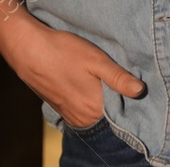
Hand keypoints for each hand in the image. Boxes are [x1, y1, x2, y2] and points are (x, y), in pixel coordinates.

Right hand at [6, 20, 146, 127]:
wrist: (29, 50)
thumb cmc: (63, 52)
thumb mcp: (96, 60)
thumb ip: (118, 78)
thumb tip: (140, 91)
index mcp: (94, 109)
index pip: (123, 111)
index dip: (129, 96)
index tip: (134, 81)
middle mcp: (83, 119)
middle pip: (110, 112)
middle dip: (117, 97)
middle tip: (120, 75)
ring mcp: (72, 116)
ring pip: (97, 111)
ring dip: (103, 98)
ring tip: (103, 78)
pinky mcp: (63, 110)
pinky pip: (84, 109)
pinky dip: (91, 99)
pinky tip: (89, 83)